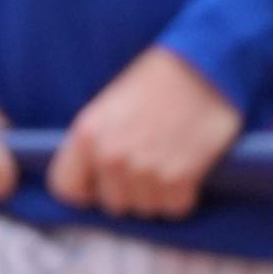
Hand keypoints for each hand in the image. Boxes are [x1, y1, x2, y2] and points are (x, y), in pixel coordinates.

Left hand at [49, 47, 241, 219]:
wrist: (206, 64)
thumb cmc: (156, 82)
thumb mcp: (108, 106)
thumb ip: (94, 145)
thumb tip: (89, 182)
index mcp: (87, 135)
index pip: (66, 189)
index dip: (86, 189)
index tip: (101, 183)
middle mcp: (112, 156)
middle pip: (112, 203)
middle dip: (128, 191)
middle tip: (147, 164)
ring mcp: (145, 169)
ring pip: (144, 209)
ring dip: (157, 194)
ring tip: (168, 163)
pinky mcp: (181, 176)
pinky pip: (174, 207)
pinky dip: (182, 196)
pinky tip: (187, 170)